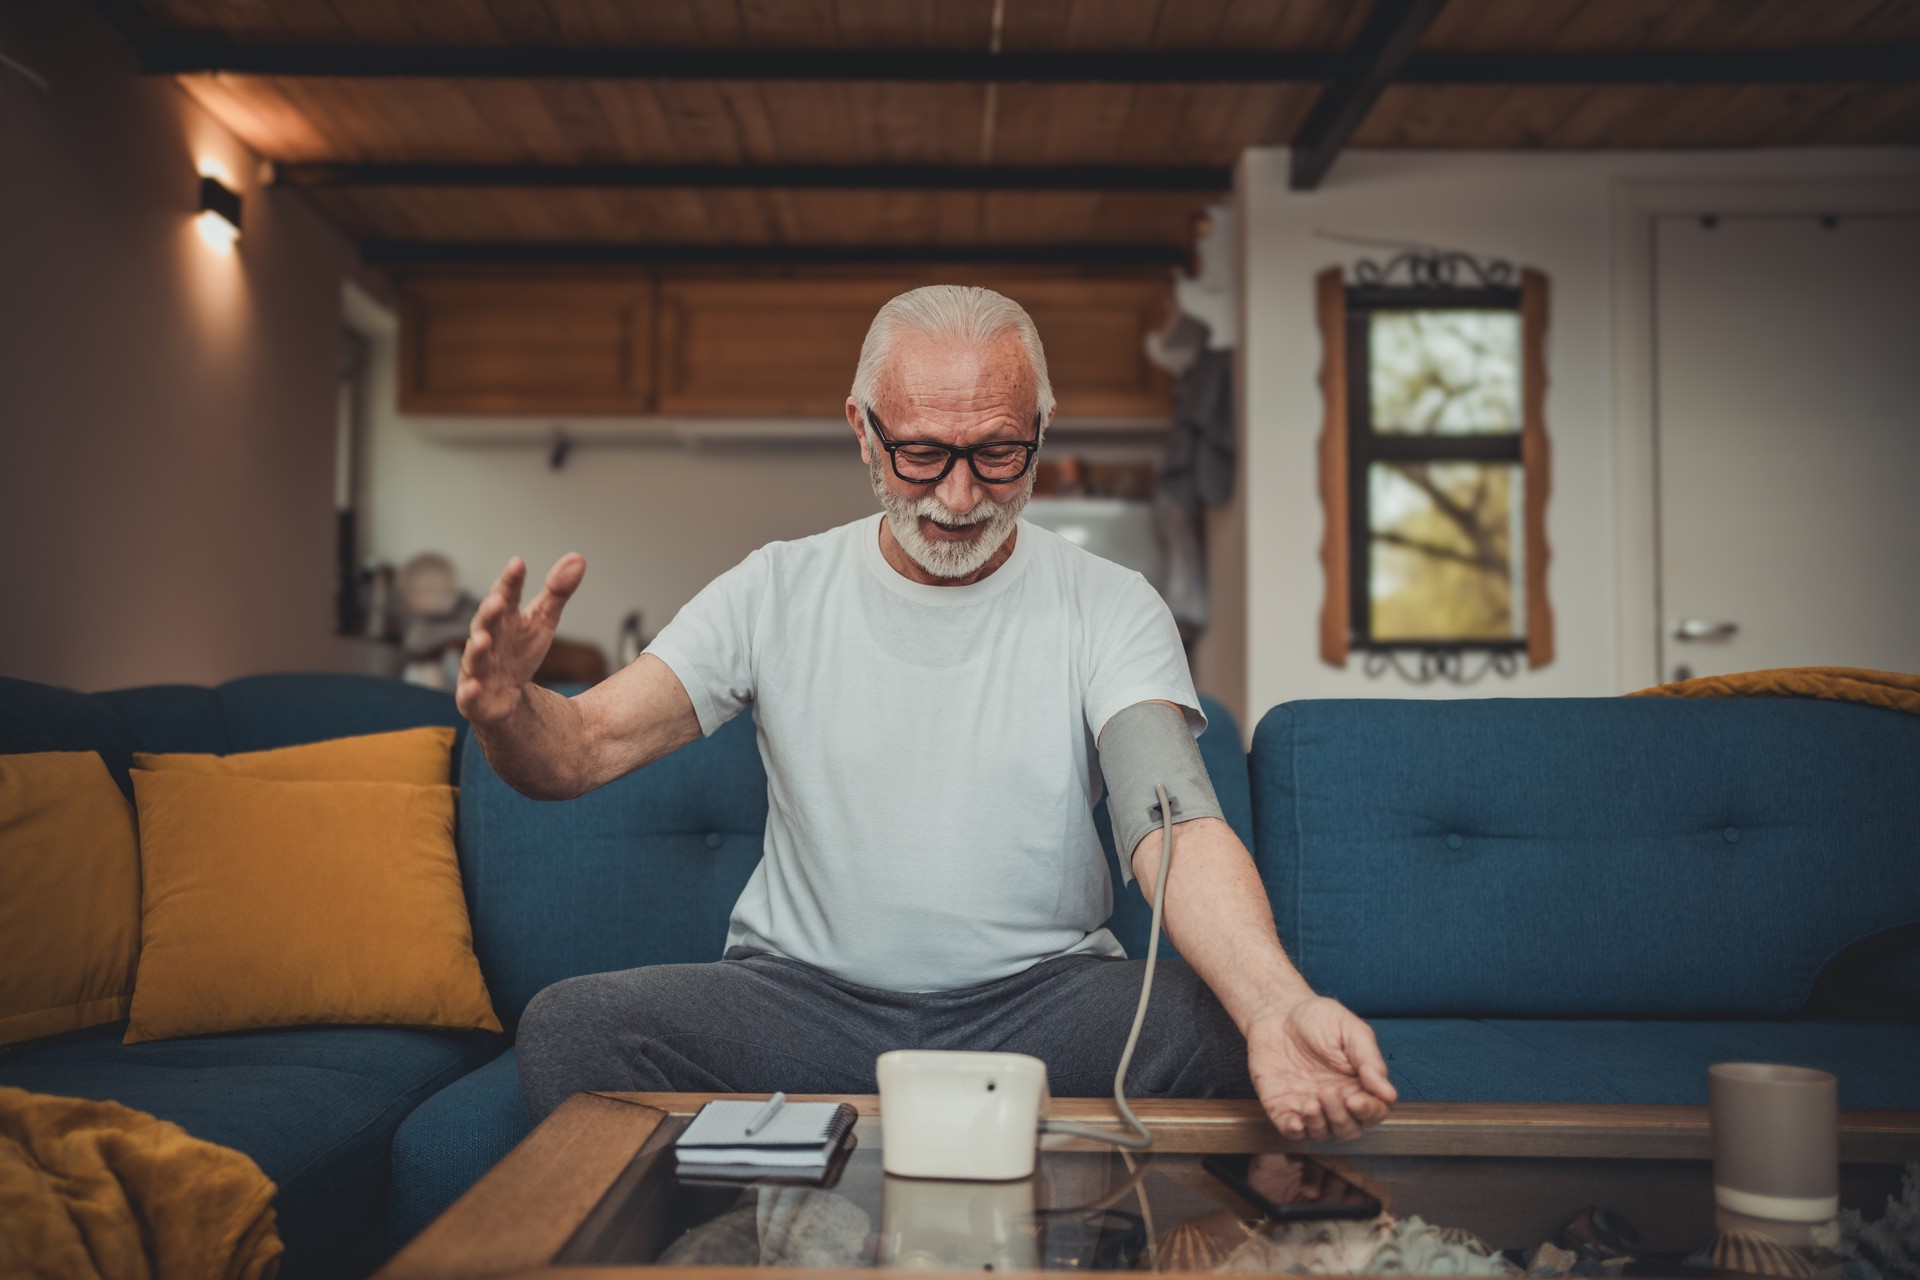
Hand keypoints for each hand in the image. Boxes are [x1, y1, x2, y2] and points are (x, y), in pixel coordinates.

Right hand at [455, 554, 585, 726]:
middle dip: (489, 613)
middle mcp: (486, 639)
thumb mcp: (544, 620)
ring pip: (474, 657)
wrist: (505, 695)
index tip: (518, 564)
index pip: (507, 595)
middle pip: (486, 623)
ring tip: (482, 639)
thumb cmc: (520, 650)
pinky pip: (470, 695)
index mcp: (504, 618)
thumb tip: (578, 557)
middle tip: (498, 601)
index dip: (511, 580)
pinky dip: (471, 691)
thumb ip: (558, 590)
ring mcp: (478, 669)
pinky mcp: (474, 698)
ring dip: (476, 648)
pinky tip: (474, 686)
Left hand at [1244, 996, 1396, 1142]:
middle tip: (1328, 1092)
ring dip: (1319, 1125)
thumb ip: (1370, 1062)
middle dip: (1341, 1118)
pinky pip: (1292, 1131)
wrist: (1278, 1010)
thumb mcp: (1351, 1032)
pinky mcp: (1283, 1107)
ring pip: (1323, 1133)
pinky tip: (1296, 1121)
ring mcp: (1310, 1107)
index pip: (1373, 1112)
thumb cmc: (1319, 1018)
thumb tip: (1389, 1095)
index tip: (1356, 1100)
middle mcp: (1337, 1101)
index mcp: (1358, 1085)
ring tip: (1310, 1102)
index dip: (1369, 1112)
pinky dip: (1296, 1132)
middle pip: (1349, 1129)